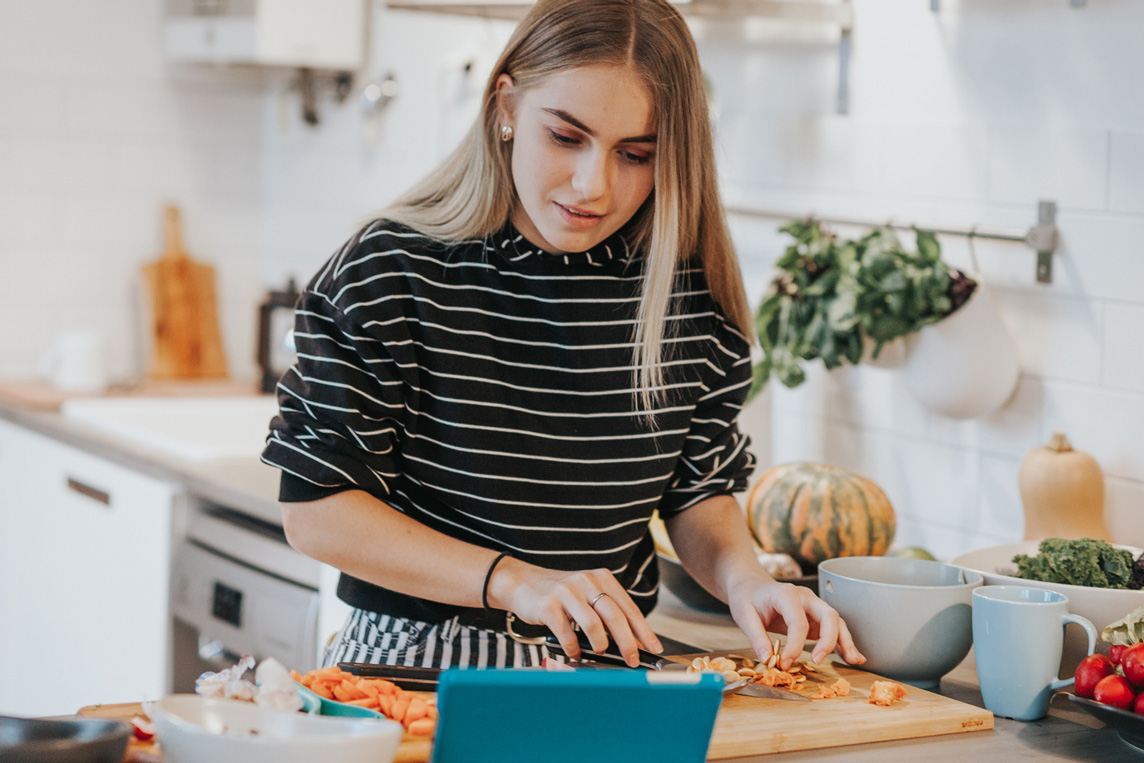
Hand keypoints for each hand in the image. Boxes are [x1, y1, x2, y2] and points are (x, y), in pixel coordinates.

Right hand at [487, 561, 662, 666]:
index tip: (653, 648)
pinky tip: (574, 652)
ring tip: (599, 652)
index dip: (643, 630)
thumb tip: (631, 641)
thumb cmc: (559, 594)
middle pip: (615, 615)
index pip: (628, 607)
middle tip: (632, 660)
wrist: (521, 582)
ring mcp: (566, 592)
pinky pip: (567, 633)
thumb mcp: (586, 594)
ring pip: (593, 624)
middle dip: (628, 643)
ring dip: (600, 645)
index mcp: (601, 578)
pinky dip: (574, 648)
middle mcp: (586, 581)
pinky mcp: (548, 605)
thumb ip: (606, 612)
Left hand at [726, 573, 864, 669]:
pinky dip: (844, 642)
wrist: (751, 585)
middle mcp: (805, 597)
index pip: (798, 621)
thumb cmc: (747, 597)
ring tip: (853, 660)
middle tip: (818, 660)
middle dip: (828, 639)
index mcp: (786, 594)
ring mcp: (813, 606)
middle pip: (828, 615)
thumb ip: (756, 637)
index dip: (795, 645)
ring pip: (837, 621)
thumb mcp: (743, 615)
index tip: (784, 663)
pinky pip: (834, 628)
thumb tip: (768, 660)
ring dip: (846, 641)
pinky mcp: (816, 617)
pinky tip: (853, 657)